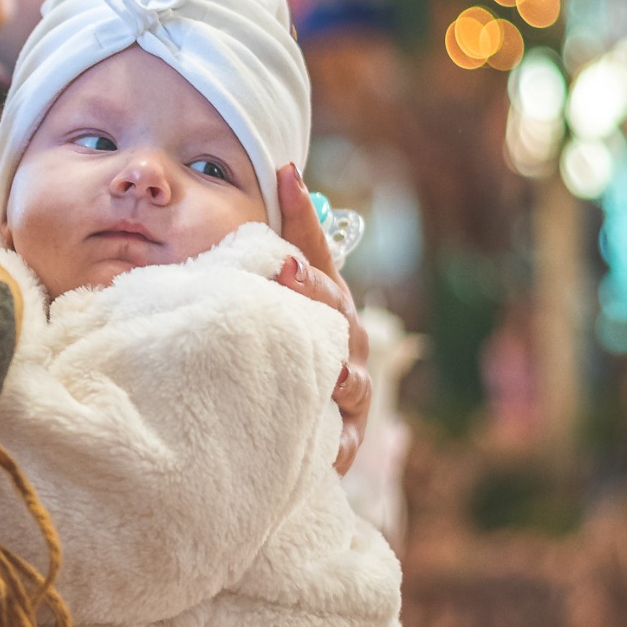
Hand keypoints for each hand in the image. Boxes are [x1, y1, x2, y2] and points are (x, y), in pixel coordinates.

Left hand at [273, 164, 371, 475]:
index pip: (316, 248)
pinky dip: (337, 450)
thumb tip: (282, 167)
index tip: (284, 177)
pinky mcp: (347, 432)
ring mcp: (351, 384)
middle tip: (287, 271)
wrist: (306, 419)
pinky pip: (344, 442)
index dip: (300, 214)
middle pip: (333, 309)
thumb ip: (275, 245)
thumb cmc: (285, 342)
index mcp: (325, 297)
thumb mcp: (275, 294)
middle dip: (313, 290)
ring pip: (349, 378)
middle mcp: (345, 335)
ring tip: (325, 375)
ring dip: (336, 375)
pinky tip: (327, 459)